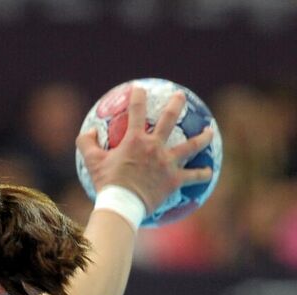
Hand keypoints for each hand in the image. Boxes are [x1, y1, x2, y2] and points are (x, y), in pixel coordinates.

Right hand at [77, 84, 215, 215]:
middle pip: (170, 120)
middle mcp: (155, 147)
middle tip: (181, 96)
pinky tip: (209, 171)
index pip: (137, 110)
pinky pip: (193, 177)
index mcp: (135, 140)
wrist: (122, 205)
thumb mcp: (91, 161)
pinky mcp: (175, 180)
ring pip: (191, 146)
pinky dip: (202, 174)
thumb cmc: (107, 183)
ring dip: (202, 137)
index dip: (138, 96)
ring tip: (209, 131)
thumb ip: (86, 142)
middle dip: (176, 105)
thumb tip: (90, 131)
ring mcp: (167, 163)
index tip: (139, 89)